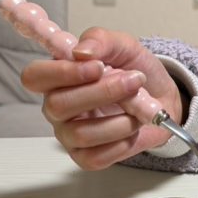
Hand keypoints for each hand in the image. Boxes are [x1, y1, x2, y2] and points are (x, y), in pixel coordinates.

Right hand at [20, 28, 183, 169]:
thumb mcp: (123, 46)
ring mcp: (68, 134)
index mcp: (57, 76)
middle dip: (103, 93)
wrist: (162, 99)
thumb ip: (101, 40)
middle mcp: (56, 106)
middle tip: (133, 82)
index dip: (63, 73)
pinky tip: (132, 130)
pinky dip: (122, 143)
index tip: (98, 67)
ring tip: (139, 110)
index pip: (35, 76)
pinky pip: (96, 157)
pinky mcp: (84, 156)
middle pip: (58, 105)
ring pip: (81, 133)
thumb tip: (81, 52)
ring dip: (119, 121)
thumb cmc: (135, 72)